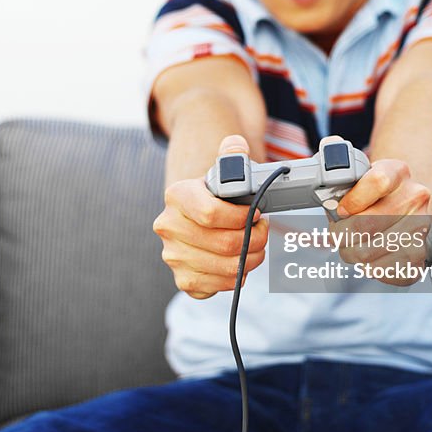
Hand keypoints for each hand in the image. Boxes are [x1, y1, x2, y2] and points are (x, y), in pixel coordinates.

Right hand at [153, 135, 268, 299]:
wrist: (196, 215)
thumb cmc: (215, 195)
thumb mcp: (222, 171)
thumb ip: (233, 155)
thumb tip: (236, 144)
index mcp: (177, 196)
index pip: (210, 213)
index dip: (241, 218)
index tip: (256, 214)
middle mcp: (168, 228)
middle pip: (223, 244)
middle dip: (254, 240)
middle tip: (263, 232)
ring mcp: (173, 256)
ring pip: (224, 268)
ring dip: (250, 260)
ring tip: (256, 248)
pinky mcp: (183, 279)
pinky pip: (215, 287)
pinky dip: (234, 279)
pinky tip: (239, 265)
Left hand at [330, 159, 431, 286]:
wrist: (405, 207)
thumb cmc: (375, 194)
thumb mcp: (361, 176)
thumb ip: (343, 179)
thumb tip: (331, 187)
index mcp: (398, 172)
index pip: (377, 182)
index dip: (352, 200)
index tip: (340, 210)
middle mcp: (415, 198)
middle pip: (367, 224)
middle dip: (341, 234)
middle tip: (336, 234)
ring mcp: (421, 228)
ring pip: (369, 251)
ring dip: (350, 253)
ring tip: (349, 246)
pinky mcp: (419, 255)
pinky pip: (382, 270)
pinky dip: (367, 267)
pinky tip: (368, 256)